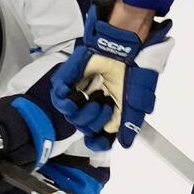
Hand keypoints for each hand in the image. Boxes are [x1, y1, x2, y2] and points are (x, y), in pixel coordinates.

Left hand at [50, 1, 172, 149]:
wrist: (123, 49)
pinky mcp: (67, 80)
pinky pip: (59, 100)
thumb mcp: (134, 103)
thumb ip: (128, 124)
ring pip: (72, 117)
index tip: (101, 142)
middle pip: (84, 127)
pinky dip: (68, 101)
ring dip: (86, 113)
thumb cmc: (130, 71)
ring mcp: (78, 92)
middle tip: (107, 107)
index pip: (97, 133)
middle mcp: (91, 102)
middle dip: (96, 123)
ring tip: (98, 99)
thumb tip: (123, 143)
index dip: (98, 142)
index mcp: (106, 108)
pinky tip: (80, 96)